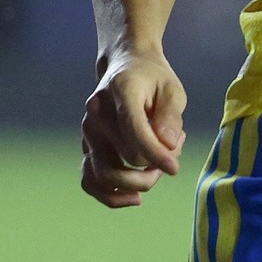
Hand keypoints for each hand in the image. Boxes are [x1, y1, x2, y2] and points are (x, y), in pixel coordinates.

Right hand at [81, 47, 186, 208]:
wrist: (126, 64)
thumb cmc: (153, 78)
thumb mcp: (172, 89)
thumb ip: (171, 116)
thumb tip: (168, 146)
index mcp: (120, 91)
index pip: (135, 131)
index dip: (156, 155)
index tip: (175, 168)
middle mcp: (97, 113)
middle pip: (124, 157)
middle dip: (154, 166)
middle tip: (174, 156)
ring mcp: (87, 131)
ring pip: (104, 175)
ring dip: (135, 184)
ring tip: (157, 173)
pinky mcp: (85, 146)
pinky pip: (90, 180)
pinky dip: (109, 194)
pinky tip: (134, 197)